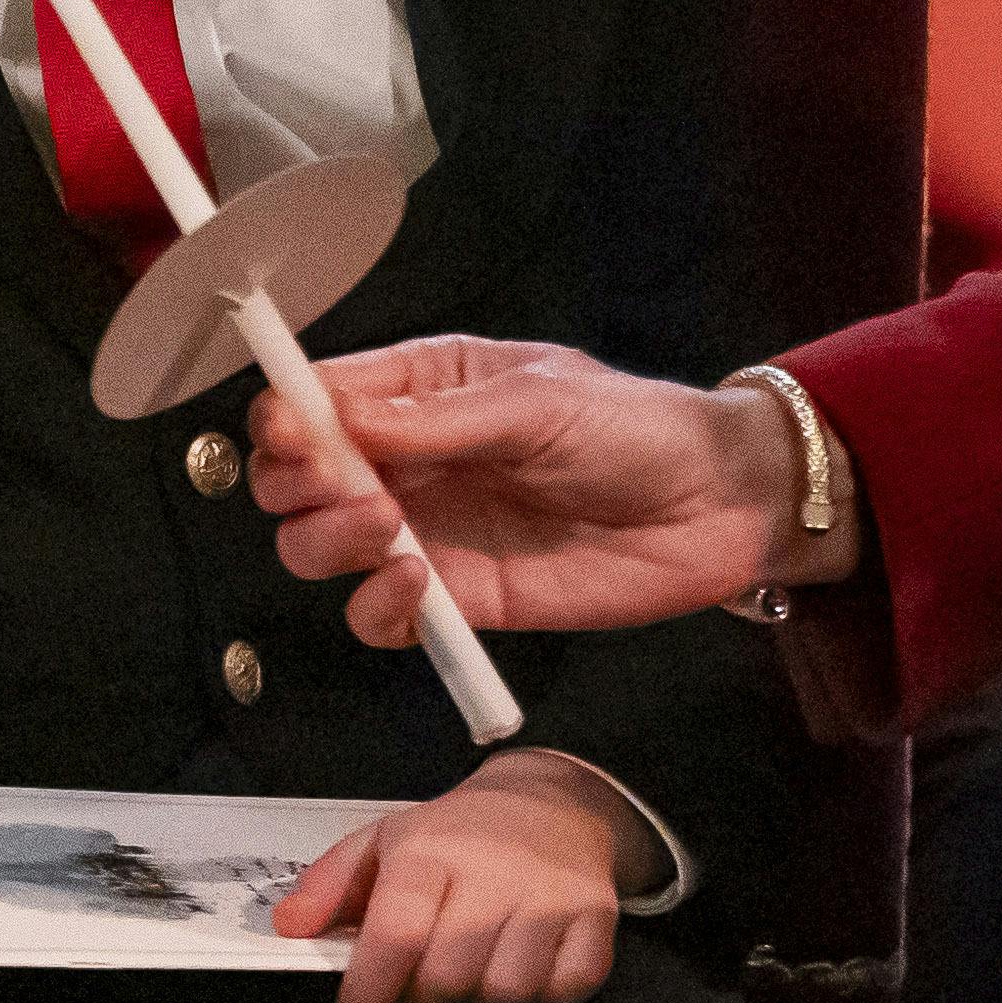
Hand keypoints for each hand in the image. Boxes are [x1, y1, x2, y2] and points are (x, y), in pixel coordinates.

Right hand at [247, 337, 804, 639]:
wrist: (714, 508)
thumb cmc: (637, 428)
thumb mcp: (538, 401)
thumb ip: (437, 418)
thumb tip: (338, 419)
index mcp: (421, 387)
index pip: (315, 396)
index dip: (287, 415)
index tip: (294, 433)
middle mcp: (408, 460)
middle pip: (297, 478)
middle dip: (297, 484)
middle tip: (344, 487)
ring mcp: (427, 531)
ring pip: (319, 547)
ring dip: (328, 542)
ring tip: (386, 528)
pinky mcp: (456, 599)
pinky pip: (377, 616)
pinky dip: (376, 607)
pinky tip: (416, 587)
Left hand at [269, 753, 633, 1002]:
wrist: (555, 802)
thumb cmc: (459, 834)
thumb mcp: (383, 840)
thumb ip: (329, 885)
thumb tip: (288, 930)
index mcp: (431, 849)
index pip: (396, 934)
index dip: (369, 990)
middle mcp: (494, 872)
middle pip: (449, 978)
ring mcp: (552, 897)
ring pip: (506, 994)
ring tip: (461, 995)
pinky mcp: (597, 918)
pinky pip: (566, 990)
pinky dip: (537, 1002)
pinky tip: (515, 981)